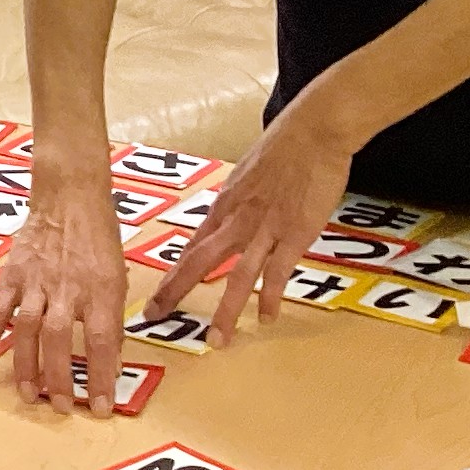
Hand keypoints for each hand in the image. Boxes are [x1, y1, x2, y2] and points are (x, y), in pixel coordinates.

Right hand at [0, 172, 128, 408]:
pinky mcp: (12, 277)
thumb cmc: (98, 240)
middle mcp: (66, 287)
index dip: (101, 376)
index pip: (101, 340)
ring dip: (26, 367)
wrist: (68, 198)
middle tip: (60, 407)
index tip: (101, 406)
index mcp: (99, 289)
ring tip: (28, 396)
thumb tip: (110, 363)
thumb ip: (112, 319)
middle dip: (60, 378)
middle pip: (59, 340)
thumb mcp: (118, 277)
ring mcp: (35, 282)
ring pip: (27, 330)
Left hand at [144, 96, 357, 347]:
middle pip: (199, 261)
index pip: (193, 245)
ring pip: (237, 276)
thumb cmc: (285, 146)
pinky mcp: (294, 233)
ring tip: (216, 339)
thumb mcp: (249, 172)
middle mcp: (237, 219)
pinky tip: (264, 318)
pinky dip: (270, 297)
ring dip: (225, 310)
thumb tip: (230, 216)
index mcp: (225, 204)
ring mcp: (265, 229)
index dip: (174, 271)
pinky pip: (278, 272)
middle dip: (175, 291)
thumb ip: (239, 200)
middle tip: (156, 316)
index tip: (158, 293)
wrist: (314, 131)